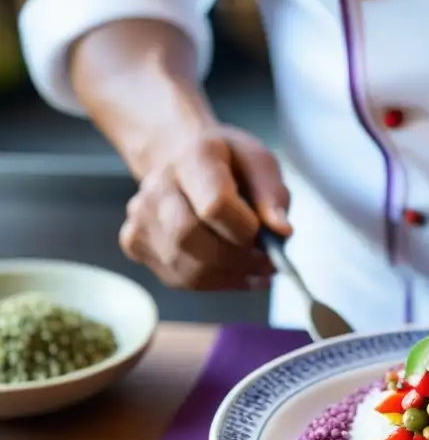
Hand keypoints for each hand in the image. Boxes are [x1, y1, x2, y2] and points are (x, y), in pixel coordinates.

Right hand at [119, 125, 291, 289]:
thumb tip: (282, 232)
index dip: (244, 229)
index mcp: (192, 158)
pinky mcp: (135, 242)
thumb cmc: (227, 162)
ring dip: (227, 277)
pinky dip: (211, 283)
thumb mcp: (260, 163)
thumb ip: (272, 195)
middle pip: (191, 237)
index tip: (265, 236)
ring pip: (183, 266)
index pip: (213, 204)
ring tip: (254, 270)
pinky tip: (232, 273)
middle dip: (236, 260)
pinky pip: (176, 278)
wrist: (181, 157)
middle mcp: (158, 185)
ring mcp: (140, 216)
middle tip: (266, 264)